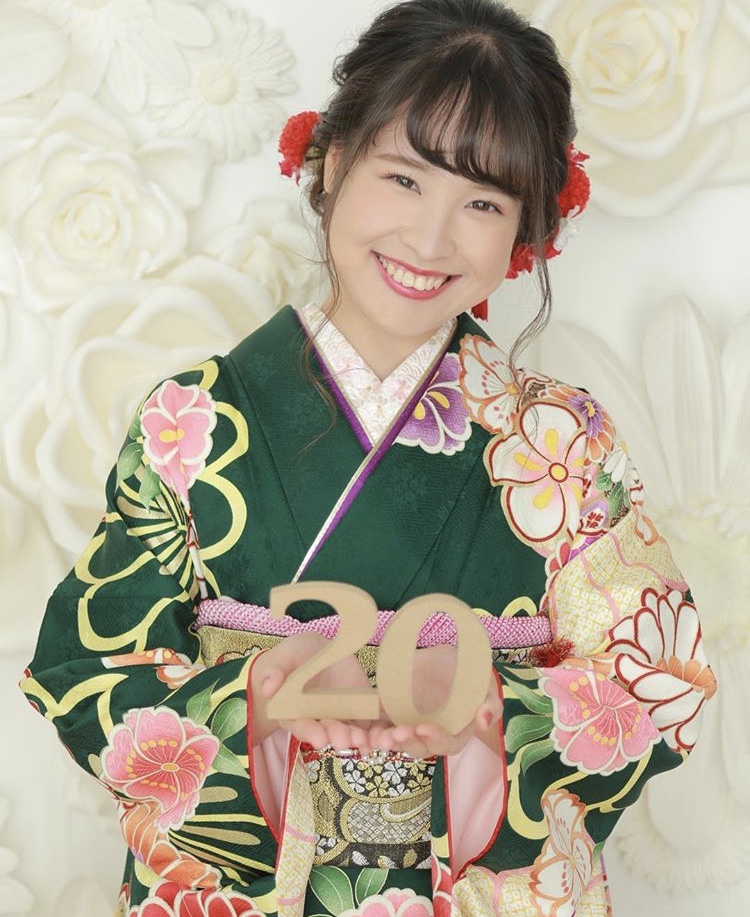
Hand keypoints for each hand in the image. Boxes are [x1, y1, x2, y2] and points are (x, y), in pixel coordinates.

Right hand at [251, 632, 385, 747]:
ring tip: (367, 742)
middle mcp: (318, 720)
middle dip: (338, 736)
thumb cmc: (291, 658)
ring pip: (350, 731)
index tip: (318, 737)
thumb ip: (275, 674)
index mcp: (295, 713)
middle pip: (328, 732)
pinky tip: (386, 737)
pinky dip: (378, 730)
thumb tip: (267, 687)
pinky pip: (369, 721)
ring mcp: (340, 715)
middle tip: (347, 741)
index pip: (301, 725)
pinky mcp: (358, 707)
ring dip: (359, 738)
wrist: (311, 655)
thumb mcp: (282, 661)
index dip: (310, 731)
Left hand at [368, 645, 501, 757]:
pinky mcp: (391, 712)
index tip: (423, 729)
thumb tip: (484, 722)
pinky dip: (372, 726)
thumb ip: (490, 703)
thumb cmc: (471, 673)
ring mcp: (410, 723)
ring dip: (387, 740)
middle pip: (419, 747)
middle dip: (407, 743)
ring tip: (379, 736)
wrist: (445, 656)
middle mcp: (431, 733)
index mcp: (456, 732)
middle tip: (395, 735)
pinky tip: (364, 725)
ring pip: (397, 739)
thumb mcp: (485, 684)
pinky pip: (380, 722)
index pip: (448, 744)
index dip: (436, 740)